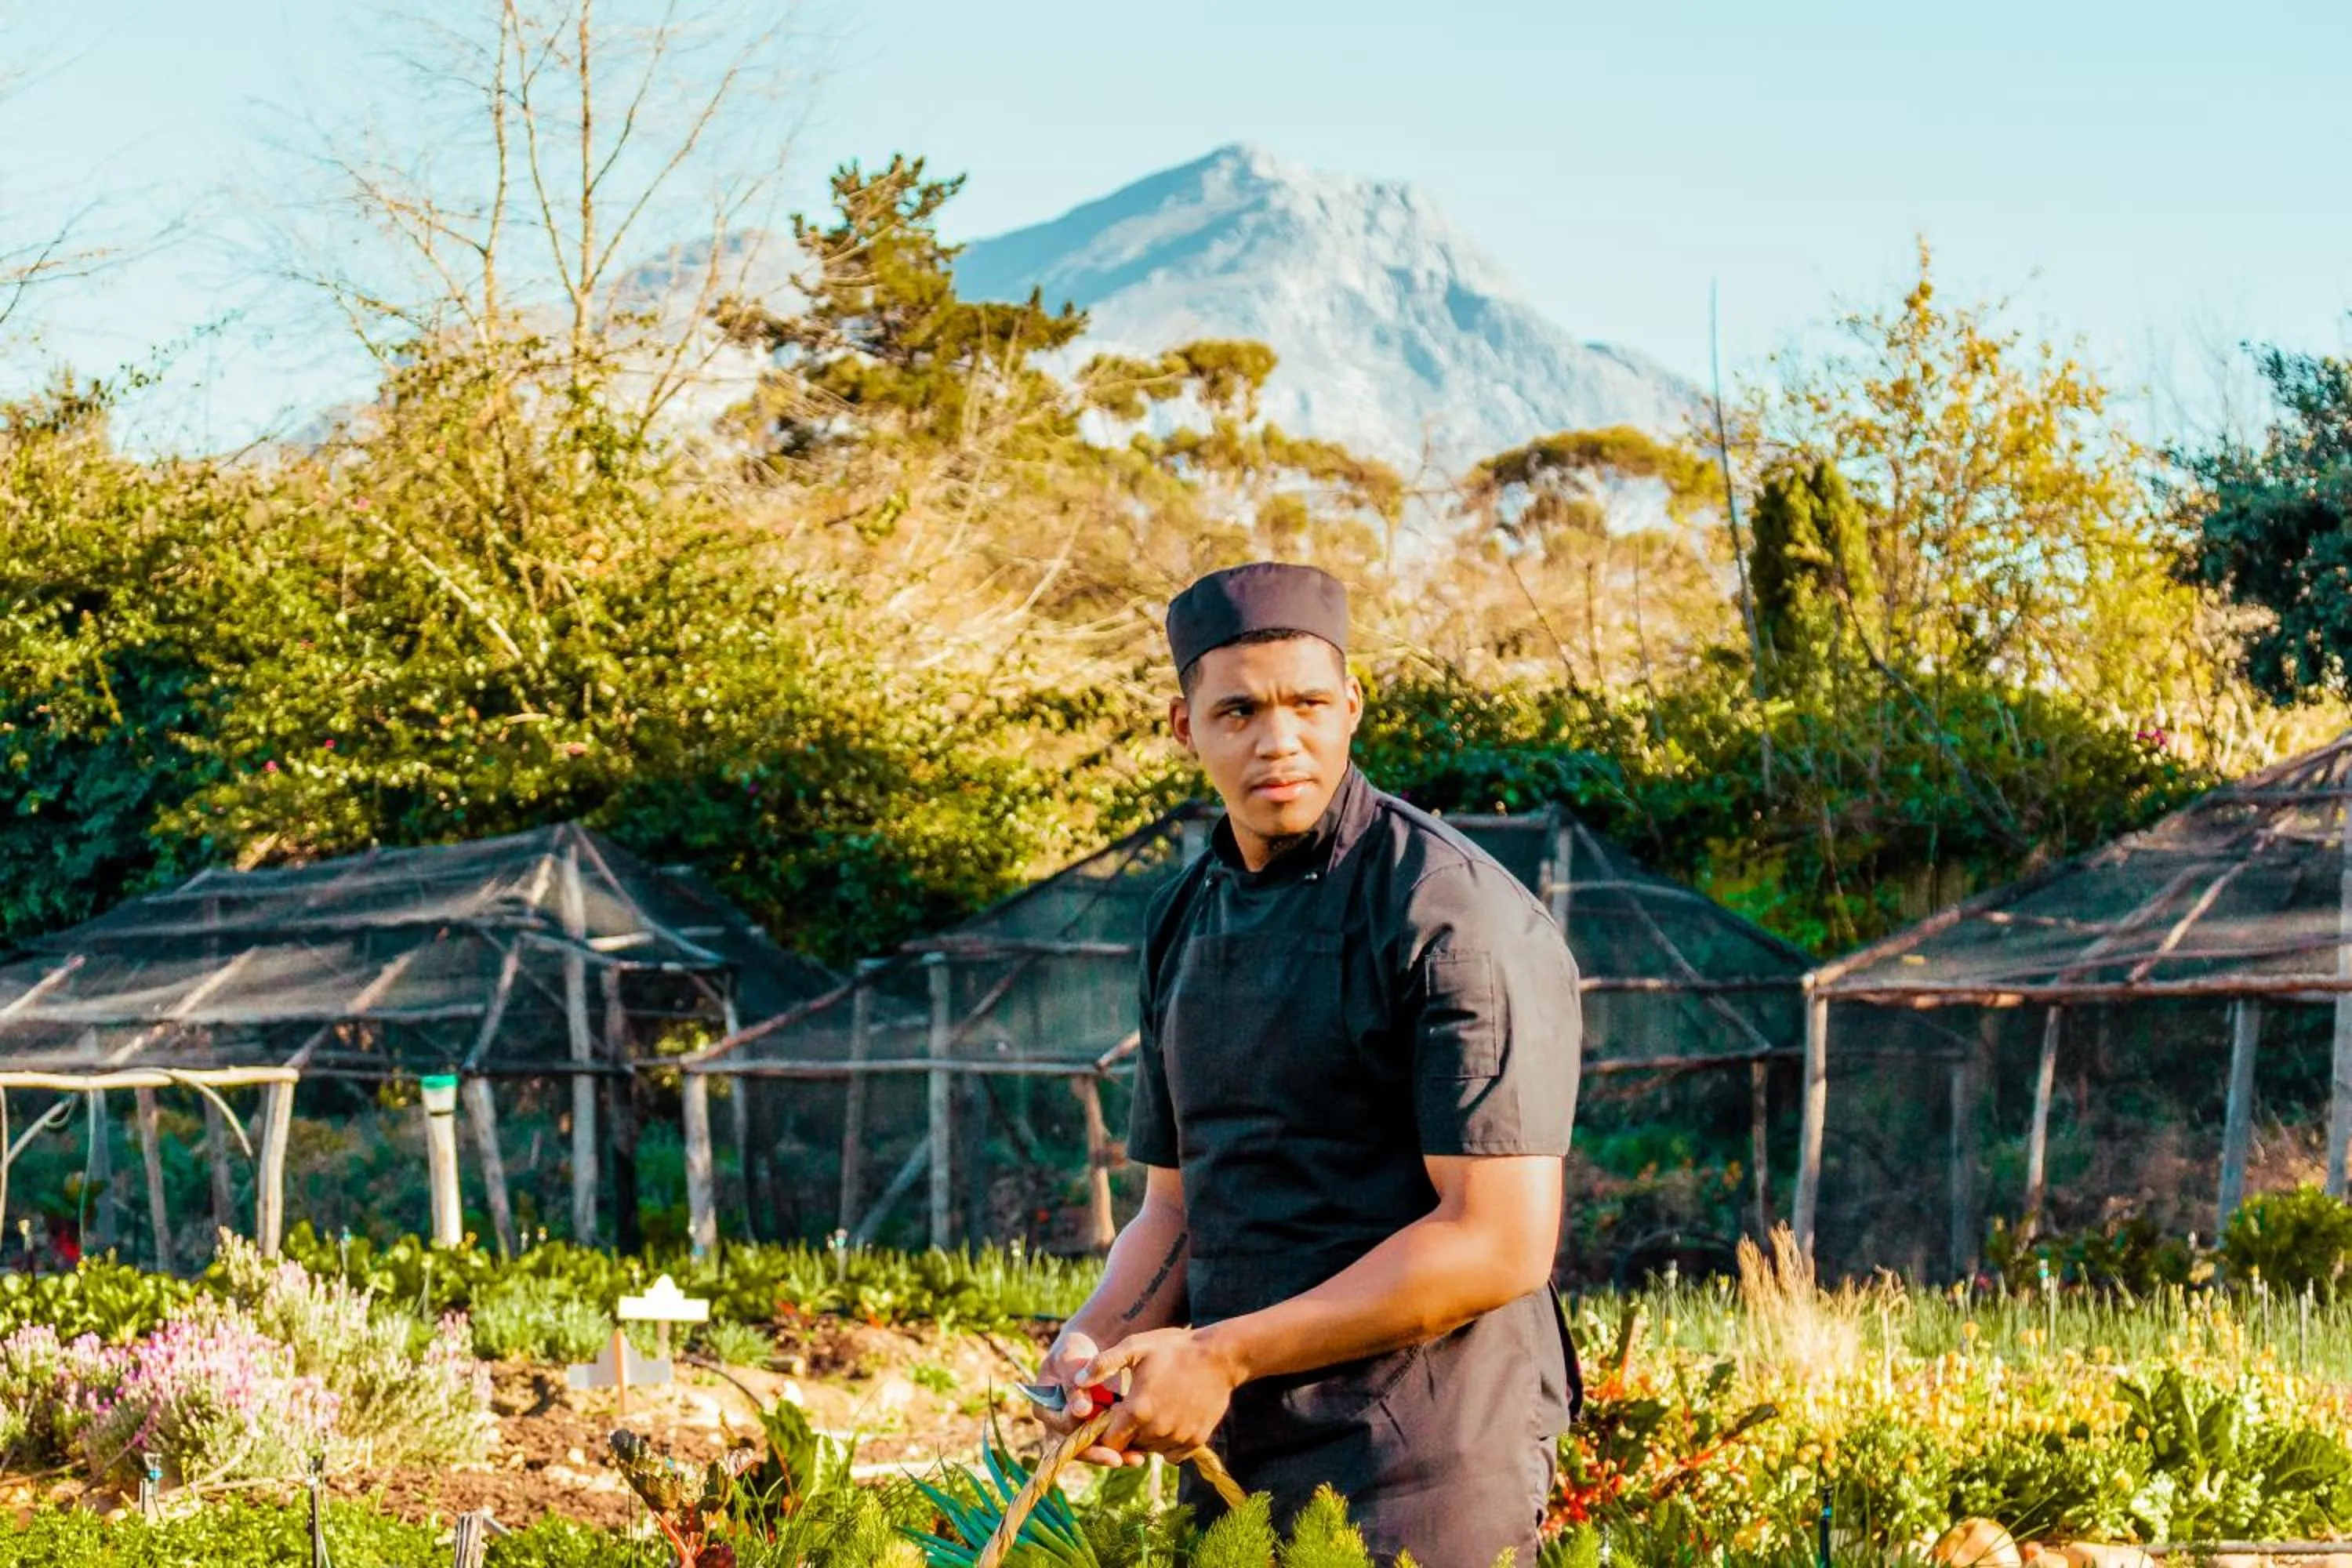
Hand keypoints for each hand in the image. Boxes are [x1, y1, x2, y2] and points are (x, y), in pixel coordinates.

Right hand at [1034, 1331, 1129, 1464]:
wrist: (1089, 1348)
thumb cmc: (1073, 1351)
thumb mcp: (1069, 1360)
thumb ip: (1073, 1384)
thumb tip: (1081, 1412)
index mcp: (1044, 1408)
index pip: (1061, 1425)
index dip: (1078, 1429)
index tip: (1101, 1429)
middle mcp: (1058, 1424)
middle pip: (1077, 1446)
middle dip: (1098, 1453)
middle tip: (1117, 1459)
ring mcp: (1078, 1429)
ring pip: (1094, 1449)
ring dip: (1115, 1455)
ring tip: (1136, 1458)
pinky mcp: (1096, 1429)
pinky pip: (1108, 1442)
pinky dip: (1124, 1447)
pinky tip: (1141, 1453)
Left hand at [1078, 1326, 1242, 1461]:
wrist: (1219, 1356)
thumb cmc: (1173, 1348)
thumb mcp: (1135, 1347)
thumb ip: (1103, 1364)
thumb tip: (1077, 1381)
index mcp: (1137, 1411)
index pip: (1109, 1441)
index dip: (1107, 1430)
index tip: (1114, 1413)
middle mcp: (1156, 1431)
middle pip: (1130, 1447)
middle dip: (1127, 1433)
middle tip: (1138, 1407)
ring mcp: (1178, 1438)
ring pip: (1151, 1450)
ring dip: (1148, 1437)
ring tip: (1157, 1406)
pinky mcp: (1196, 1441)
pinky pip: (1173, 1454)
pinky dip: (1169, 1442)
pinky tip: (1173, 1416)